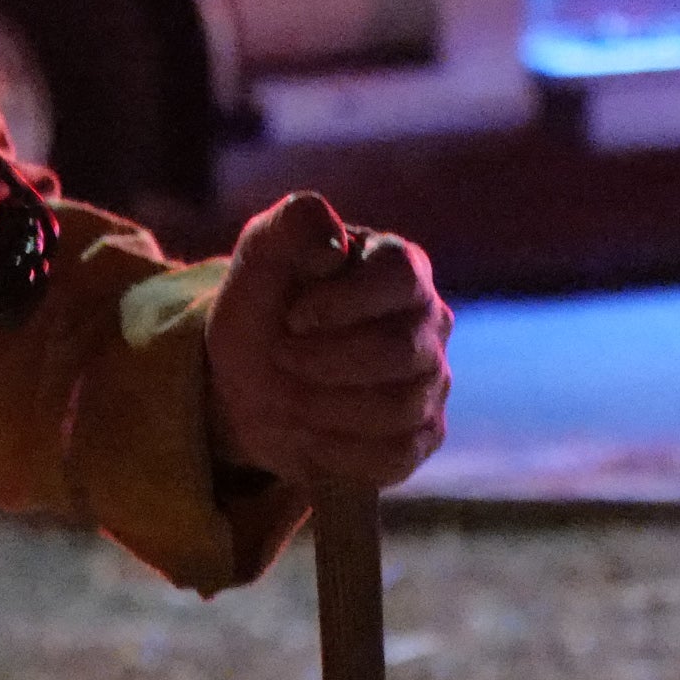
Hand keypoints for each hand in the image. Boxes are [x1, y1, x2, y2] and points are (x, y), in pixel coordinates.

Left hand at [200, 192, 448, 494]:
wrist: (248, 380)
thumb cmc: (263, 307)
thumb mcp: (261, 254)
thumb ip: (293, 224)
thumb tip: (332, 240)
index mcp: (400, 265)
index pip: (400, 278)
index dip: (343, 302)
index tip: (292, 317)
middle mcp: (430, 322)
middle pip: (401, 350)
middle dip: (325, 362)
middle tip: (279, 356)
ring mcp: (431, 381)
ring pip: (399, 408)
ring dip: (325, 407)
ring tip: (287, 395)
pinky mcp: (421, 435)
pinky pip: (396, 455)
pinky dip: (339, 451)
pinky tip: (308, 433)